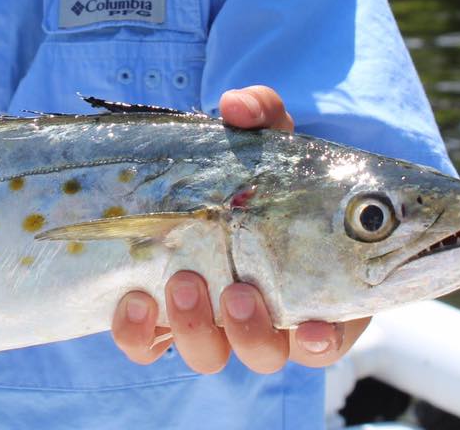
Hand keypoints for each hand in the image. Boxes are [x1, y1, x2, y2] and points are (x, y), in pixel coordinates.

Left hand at [111, 85, 369, 373]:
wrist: (203, 175)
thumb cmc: (252, 162)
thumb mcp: (264, 134)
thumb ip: (261, 113)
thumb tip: (237, 106)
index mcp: (306, 287)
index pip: (325, 335)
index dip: (321, 340)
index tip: (311, 327)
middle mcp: (259, 316)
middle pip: (264, 352)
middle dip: (251, 331)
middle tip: (238, 293)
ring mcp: (208, 320)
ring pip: (208, 353)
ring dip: (196, 329)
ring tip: (183, 283)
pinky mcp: (160, 319)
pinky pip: (149, 345)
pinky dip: (139, 334)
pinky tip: (133, 302)